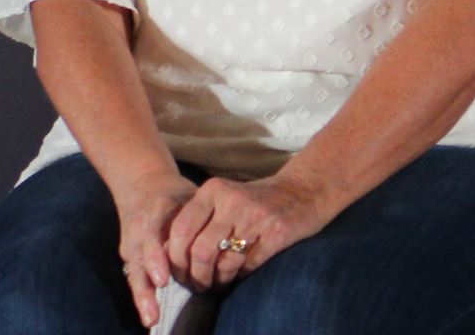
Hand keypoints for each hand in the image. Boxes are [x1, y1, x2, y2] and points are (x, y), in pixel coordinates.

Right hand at [113, 167, 195, 326]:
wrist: (142, 184)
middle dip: (150, 277)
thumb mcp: (189, 196)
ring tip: (152, 317)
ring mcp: (132, 243)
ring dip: (143, 296)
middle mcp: (141, 228)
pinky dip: (142, 297)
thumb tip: (231, 235)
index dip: (157, 257)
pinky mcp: (128, 254)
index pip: (155, 233)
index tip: (164, 277)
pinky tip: (150, 316)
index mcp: (158, 210)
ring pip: (135, 271)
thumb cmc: (176, 194)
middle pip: (142, 256)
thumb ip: (203, 216)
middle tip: (160, 295)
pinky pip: (134, 277)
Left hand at [163, 169, 330, 290]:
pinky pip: (247, 265)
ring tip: (216, 284)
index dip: (174, 258)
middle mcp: (233, 200)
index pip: (180, 230)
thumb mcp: (226, 198)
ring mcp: (257, 216)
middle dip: (195, 276)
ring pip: (223, 262)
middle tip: (197, 284)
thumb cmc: (259, 199)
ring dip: (217, 280)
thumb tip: (168, 255)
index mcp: (215, 189)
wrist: (306, 189)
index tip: (178, 272)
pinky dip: (239, 276)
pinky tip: (238, 275)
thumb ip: (199, 219)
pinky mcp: (277, 232)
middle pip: (199, 251)